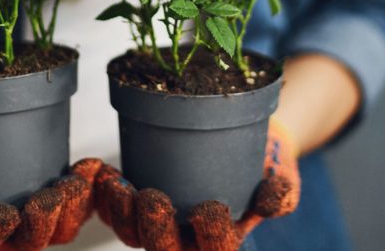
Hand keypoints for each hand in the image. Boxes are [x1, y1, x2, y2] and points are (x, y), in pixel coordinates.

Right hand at [0, 127, 102, 250]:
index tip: (3, 213)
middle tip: (52, 194)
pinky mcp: (56, 199)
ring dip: (73, 207)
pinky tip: (93, 167)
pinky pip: (78, 204)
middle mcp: (7, 235)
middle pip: (32, 240)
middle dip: (45, 220)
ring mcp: (35, 219)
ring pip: (62, 228)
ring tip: (78, 181)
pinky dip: (89, 189)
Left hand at [94, 118, 300, 250]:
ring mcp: (160, 223)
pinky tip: (101, 173)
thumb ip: (281, 191)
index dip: (211, 236)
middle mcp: (188, 240)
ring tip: (117, 185)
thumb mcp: (283, 175)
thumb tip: (271, 203)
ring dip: (121, 212)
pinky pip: (115, 209)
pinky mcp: (139, 202)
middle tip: (153, 197)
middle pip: (163, 249)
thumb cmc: (267, 166)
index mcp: (223, 241)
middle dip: (153, 228)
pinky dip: (105, 193)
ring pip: (133, 233)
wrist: (248, 145)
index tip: (211, 207)